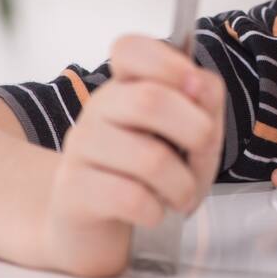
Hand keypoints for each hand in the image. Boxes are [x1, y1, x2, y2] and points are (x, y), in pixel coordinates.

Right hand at [37, 35, 224, 277]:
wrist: (97, 228)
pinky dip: (155, 210)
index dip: (168, 63)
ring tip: (180, 195)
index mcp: (127, 86)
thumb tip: (199, 84)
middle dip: (196, 133)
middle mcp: (99, 109)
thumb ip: (204, 106)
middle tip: (201, 156)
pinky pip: (129, 197)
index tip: (194, 88)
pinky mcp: (72, 191)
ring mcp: (81, 148)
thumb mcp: (190, 138)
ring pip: (148, 158)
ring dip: (182, 185)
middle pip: (150, 100)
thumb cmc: (152, 177)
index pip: (130, 48)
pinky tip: (152, 212)